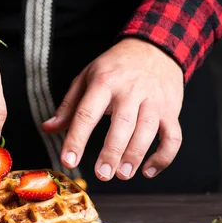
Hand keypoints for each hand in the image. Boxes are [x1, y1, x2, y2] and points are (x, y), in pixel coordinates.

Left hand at [42, 38, 183, 180]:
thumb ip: (69, 106)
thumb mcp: (87, 77)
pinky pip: (173, 137)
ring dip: (136, 155)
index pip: (87, 113)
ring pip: (148, 130)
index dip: (76, 139)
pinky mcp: (171, 111)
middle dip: (112, 152)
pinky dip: (164, 157)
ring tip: (122, 174)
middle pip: (122, 123)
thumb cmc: (115, 67)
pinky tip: (148, 171)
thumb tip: (48, 129)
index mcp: (104, 82)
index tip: (68, 161)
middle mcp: (130, 91)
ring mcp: (154, 101)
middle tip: (102, 174)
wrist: (155, 48)